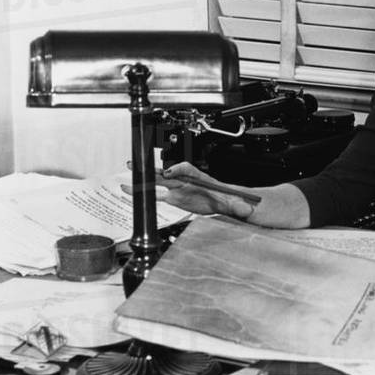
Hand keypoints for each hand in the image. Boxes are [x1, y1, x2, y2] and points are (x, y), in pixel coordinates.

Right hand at [122, 161, 254, 219]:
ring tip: (129, 170)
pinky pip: (156, 195)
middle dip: (153, 168)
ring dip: (144, 176)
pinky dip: (143, 192)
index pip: (185, 169)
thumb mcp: (234, 202)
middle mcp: (185, 180)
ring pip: (158, 181)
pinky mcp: (173, 197)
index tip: (170, 173)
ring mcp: (178, 188)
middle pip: (167, 172)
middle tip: (139, 164)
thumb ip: (238, 206)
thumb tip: (246, 209)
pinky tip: (129, 189)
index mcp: (198, 177)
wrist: (225, 201)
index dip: (176, 169)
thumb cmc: (228, 198)